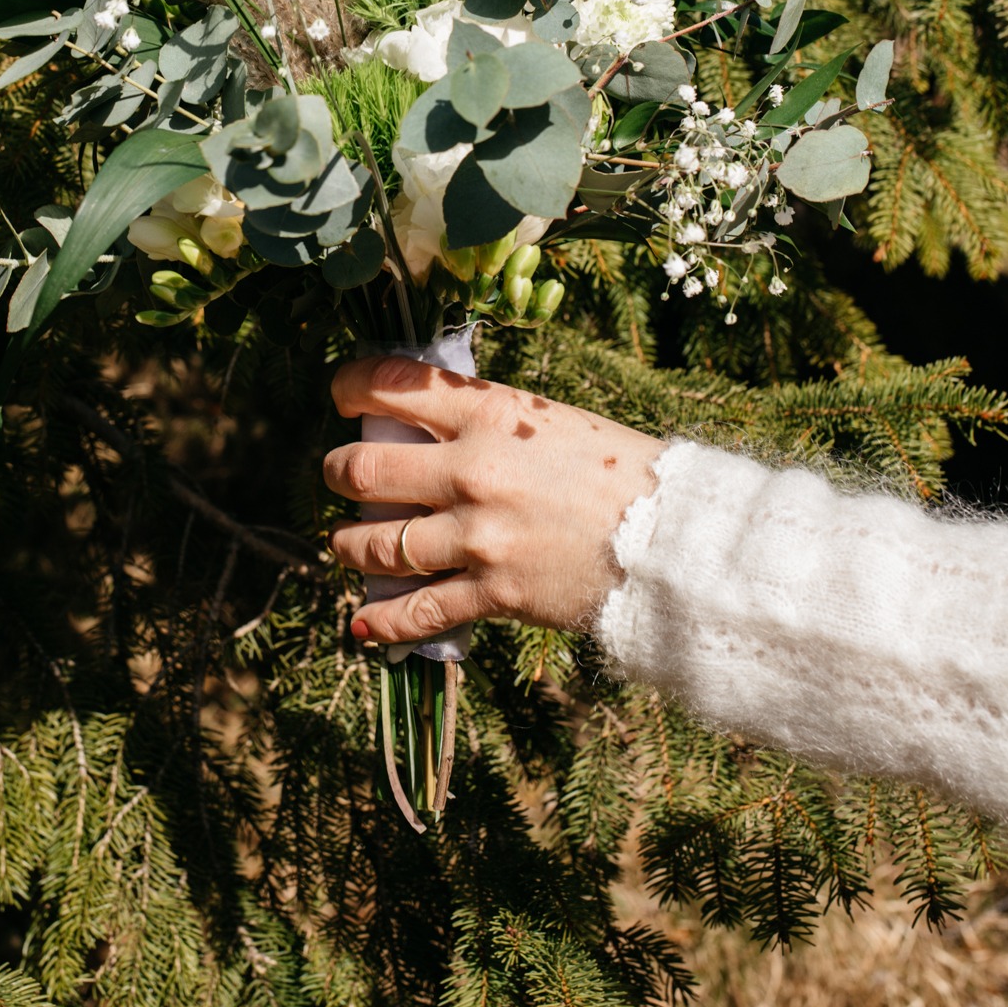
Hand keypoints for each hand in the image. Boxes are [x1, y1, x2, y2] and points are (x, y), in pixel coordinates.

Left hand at [324, 356, 665, 647]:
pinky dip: (382, 618)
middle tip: (335, 474)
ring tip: (344, 543)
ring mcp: (479, 536)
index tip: (341, 393)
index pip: (391, 385)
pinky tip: (360, 621)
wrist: (673, 536)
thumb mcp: (550, 420)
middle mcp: (472, 471)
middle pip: (362, 470)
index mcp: (489, 414)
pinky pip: (418, 610)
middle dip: (334, 472)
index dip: (349, 385)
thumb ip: (485, 420)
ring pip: (376, 543)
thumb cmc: (619, 468)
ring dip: (348, 544)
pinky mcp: (495, 592)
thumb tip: (427, 419)